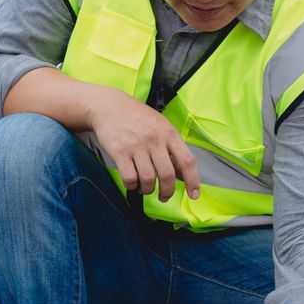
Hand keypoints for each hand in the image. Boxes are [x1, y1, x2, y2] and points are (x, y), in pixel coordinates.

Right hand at [84, 89, 200, 201]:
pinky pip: (129, 178)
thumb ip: (172, 148)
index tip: (193, 194)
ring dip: (148, 190)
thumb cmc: (137, 117)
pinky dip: (132, 185)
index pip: (187, 161)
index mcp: (169, 133)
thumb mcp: (161, 126)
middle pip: (167, 175)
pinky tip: (132, 182)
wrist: (109, 106)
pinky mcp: (119, 152)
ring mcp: (136, 146)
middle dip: (167, 192)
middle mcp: (154, 140)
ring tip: (145, 188)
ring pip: (148, 179)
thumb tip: (183, 174)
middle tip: (164, 196)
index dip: (193, 181)